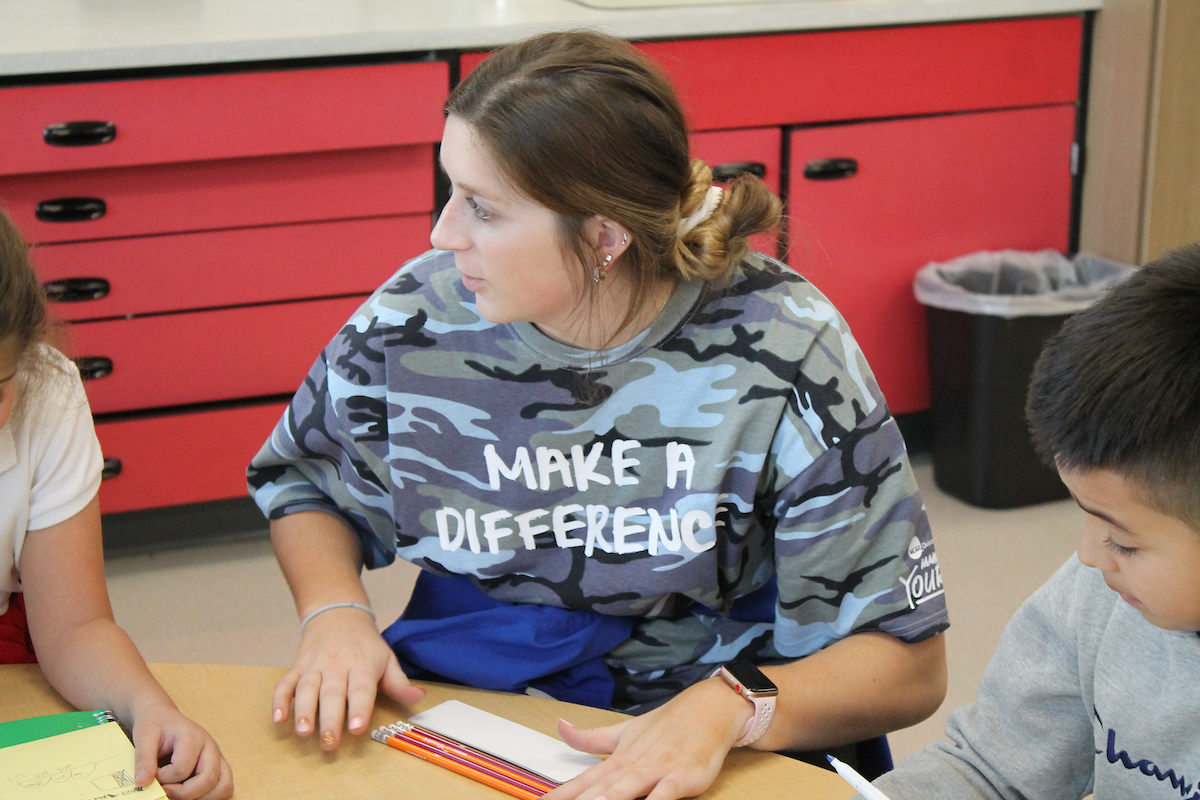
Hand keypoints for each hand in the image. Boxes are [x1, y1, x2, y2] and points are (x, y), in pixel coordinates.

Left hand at [130, 702, 232, 799]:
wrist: (163, 717)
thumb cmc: (155, 725)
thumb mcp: (144, 736)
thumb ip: (143, 759)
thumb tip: (143, 784)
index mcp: (193, 737)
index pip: (182, 768)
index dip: (164, 778)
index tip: (152, 775)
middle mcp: (210, 747)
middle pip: (208, 779)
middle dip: (184, 794)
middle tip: (166, 791)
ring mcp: (217, 757)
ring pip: (224, 786)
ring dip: (202, 798)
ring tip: (181, 796)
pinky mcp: (218, 766)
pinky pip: (224, 787)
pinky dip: (211, 797)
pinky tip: (192, 795)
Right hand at [272, 606, 424, 748]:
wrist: (338, 615)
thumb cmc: (366, 645)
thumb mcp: (387, 659)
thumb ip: (399, 683)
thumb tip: (419, 698)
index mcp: (363, 665)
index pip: (361, 688)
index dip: (359, 707)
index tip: (357, 727)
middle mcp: (337, 665)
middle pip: (332, 693)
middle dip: (329, 718)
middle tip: (329, 742)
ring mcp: (314, 666)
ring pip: (306, 688)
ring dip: (302, 710)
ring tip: (302, 731)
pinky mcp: (297, 667)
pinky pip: (285, 683)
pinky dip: (279, 700)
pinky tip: (278, 719)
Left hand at [545, 676, 752, 799]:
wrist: (709, 709)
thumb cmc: (666, 725)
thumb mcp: (624, 731)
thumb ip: (591, 738)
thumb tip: (559, 727)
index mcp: (618, 759)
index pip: (583, 780)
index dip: (561, 794)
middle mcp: (634, 765)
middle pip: (601, 788)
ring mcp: (658, 769)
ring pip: (629, 788)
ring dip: (609, 798)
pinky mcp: (683, 776)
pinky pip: (667, 792)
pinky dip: (657, 799)